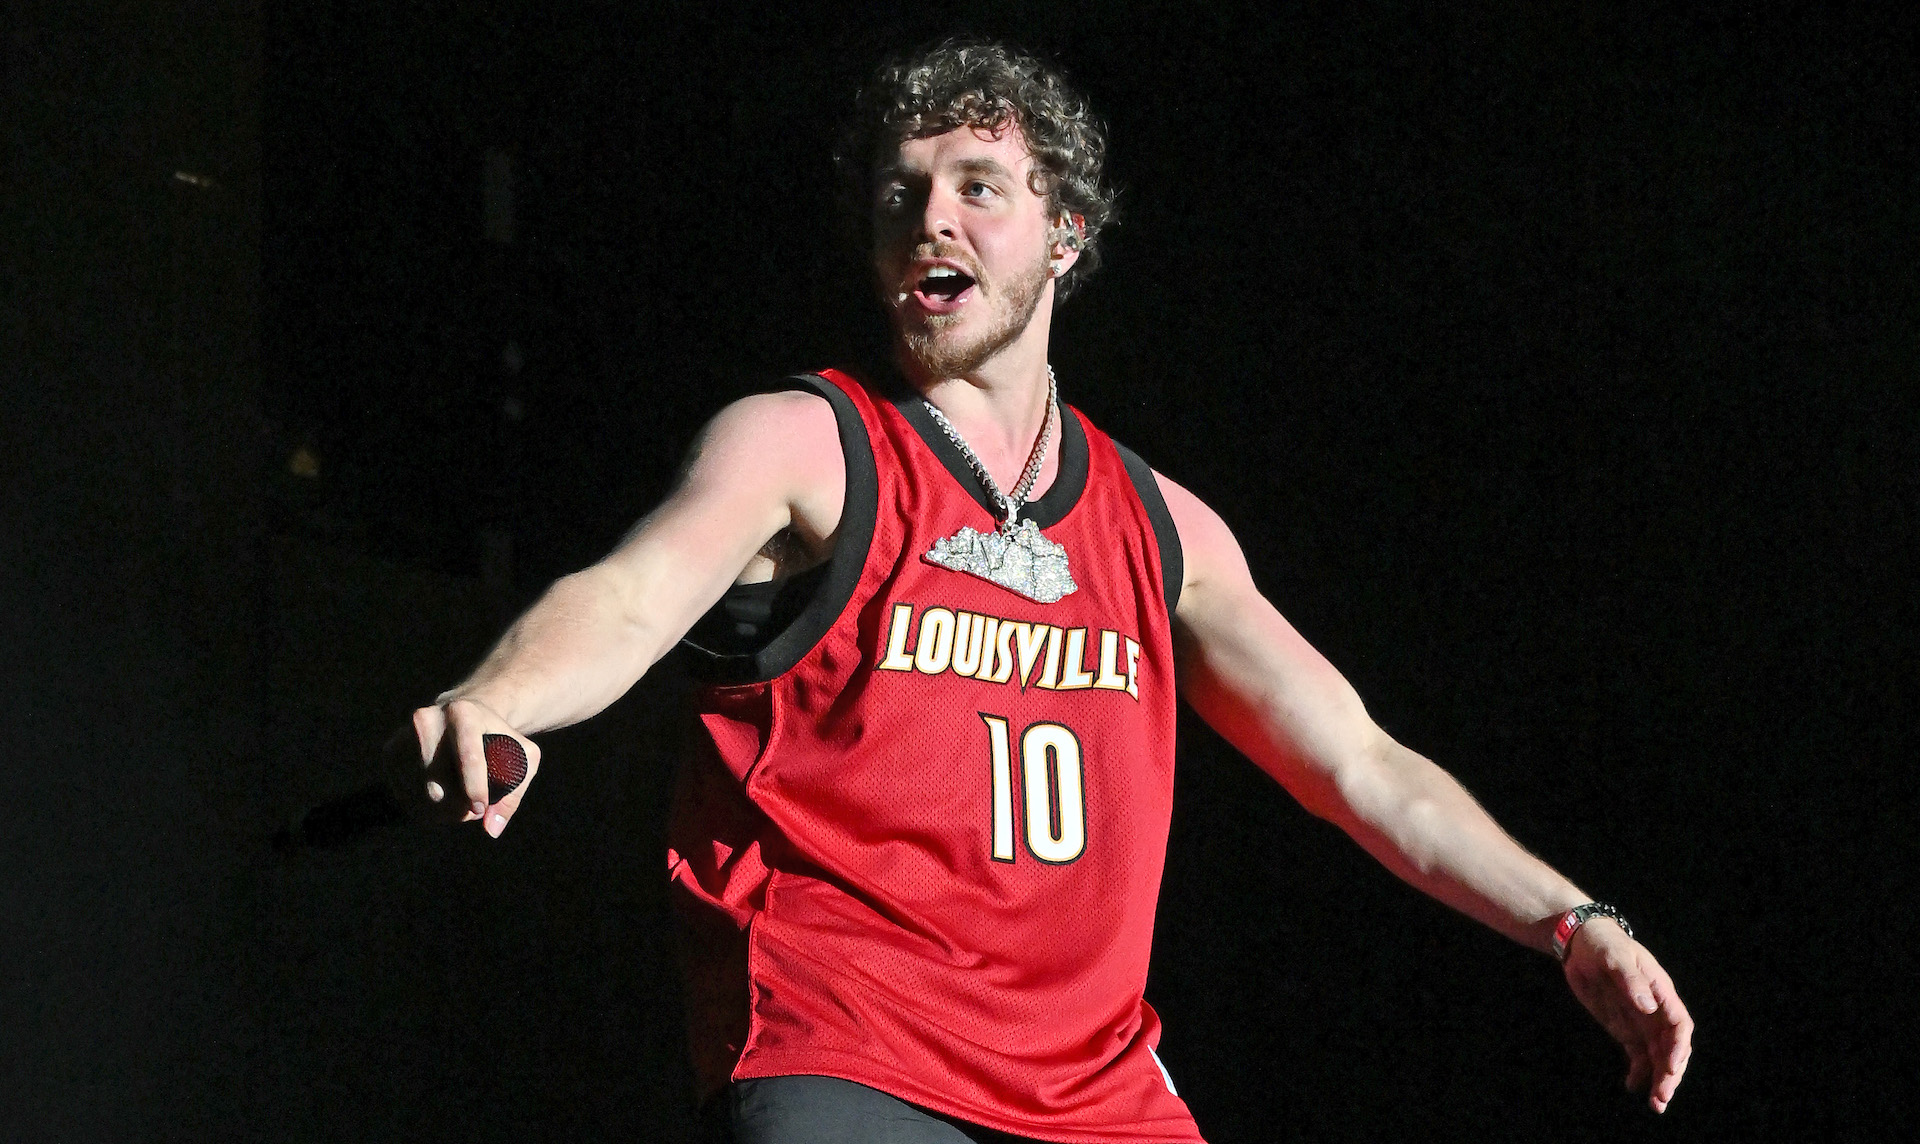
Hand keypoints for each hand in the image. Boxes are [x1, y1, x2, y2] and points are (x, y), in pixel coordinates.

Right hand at [410, 697, 540, 837]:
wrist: (465, 713)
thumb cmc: (499, 738)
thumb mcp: (523, 756)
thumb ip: (514, 792)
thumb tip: (492, 829)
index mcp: (464, 713)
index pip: (468, 757)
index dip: (474, 788)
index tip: (480, 809)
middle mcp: (429, 719)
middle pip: (438, 784)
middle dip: (457, 807)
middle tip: (474, 810)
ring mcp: (405, 735)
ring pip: (419, 793)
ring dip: (440, 811)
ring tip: (460, 804)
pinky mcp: (391, 751)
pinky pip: (403, 794)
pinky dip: (421, 807)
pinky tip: (440, 801)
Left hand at [1562, 918, 1693, 1111]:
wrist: (1581, 944)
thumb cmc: (1604, 944)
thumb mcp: (1615, 956)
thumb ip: (1631, 979)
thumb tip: (1648, 1006)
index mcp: (1661, 992)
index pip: (1679, 1025)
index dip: (1679, 1048)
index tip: (1672, 1067)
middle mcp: (1656, 1011)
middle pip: (1671, 1048)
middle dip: (1671, 1073)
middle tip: (1662, 1097)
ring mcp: (1642, 1022)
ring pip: (1658, 1056)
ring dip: (1659, 1079)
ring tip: (1656, 1104)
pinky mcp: (1625, 1029)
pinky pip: (1638, 1055)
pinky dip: (1638, 1073)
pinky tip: (1632, 1086)